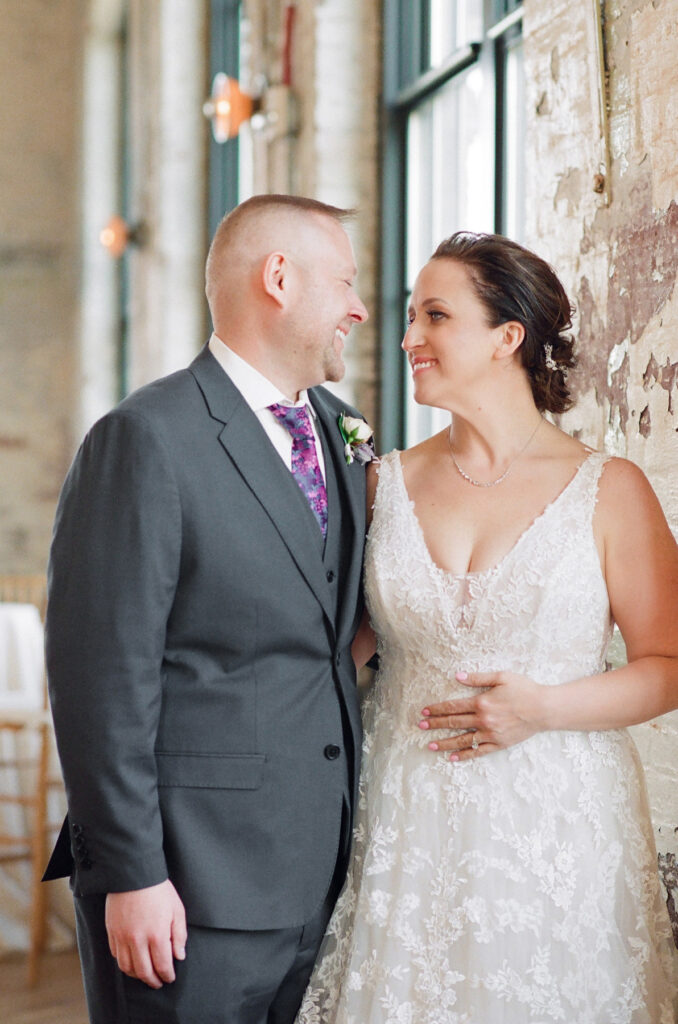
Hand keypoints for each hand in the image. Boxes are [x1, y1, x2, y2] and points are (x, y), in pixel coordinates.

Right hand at [105, 879, 186, 987]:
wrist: (134, 874)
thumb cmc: (159, 890)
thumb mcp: (177, 909)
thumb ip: (179, 935)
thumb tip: (179, 956)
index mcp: (157, 935)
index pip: (162, 966)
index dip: (167, 975)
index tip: (170, 978)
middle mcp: (138, 940)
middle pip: (144, 972)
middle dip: (152, 981)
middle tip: (158, 983)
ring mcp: (122, 937)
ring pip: (127, 967)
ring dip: (136, 975)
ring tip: (144, 975)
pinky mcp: (112, 931)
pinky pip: (116, 955)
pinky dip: (124, 962)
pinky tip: (131, 961)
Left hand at [418, 670, 544, 761]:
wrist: (544, 709)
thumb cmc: (524, 689)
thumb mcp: (501, 677)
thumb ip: (478, 677)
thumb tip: (458, 676)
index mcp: (482, 702)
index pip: (453, 707)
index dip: (437, 709)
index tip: (425, 711)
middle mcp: (484, 720)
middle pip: (454, 723)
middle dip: (435, 725)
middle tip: (421, 726)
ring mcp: (491, 734)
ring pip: (463, 740)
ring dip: (445, 743)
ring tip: (431, 746)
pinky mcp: (499, 744)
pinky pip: (479, 752)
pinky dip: (465, 755)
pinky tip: (453, 758)